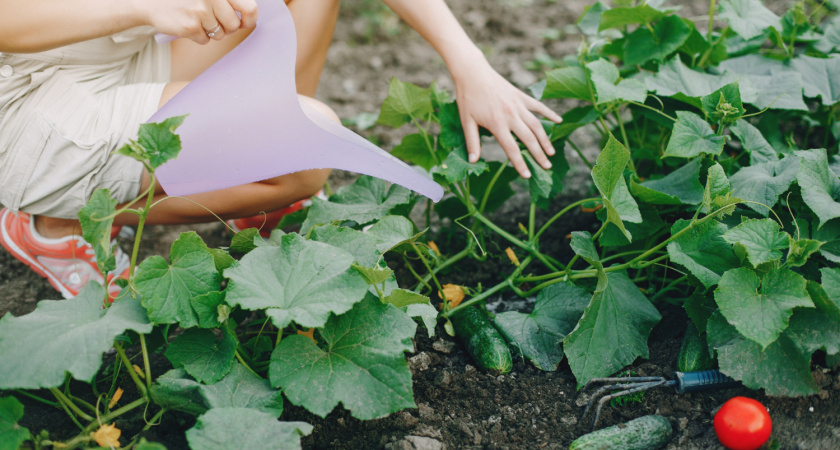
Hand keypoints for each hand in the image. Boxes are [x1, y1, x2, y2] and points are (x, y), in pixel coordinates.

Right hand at [143, 0, 257, 43]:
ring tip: (197, 19)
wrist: (150, 0)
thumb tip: (249, 18)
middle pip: (234, 25)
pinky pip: (205, 40)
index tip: (244, 22)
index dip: (249, 19)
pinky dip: (198, 36)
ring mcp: (201, 12)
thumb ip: (226, 1)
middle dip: (226, 27)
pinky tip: (188, 24)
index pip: (249, 8)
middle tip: (212, 20)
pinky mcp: (190, 27)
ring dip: (211, 31)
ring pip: (220, 34)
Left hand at [454, 58, 561, 178]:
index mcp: (497, 124)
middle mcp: (511, 115)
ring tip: (551, 152)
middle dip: (539, 155)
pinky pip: (538, 106)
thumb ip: (472, 142)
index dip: (520, 164)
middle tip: (547, 167)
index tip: (527, 175)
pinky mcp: (521, 96)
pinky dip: (549, 113)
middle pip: (529, 139)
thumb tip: (473, 161)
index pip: (512, 149)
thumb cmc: (467, 98)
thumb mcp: (466, 121)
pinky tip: (558, 121)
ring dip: (546, 140)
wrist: (472, 72)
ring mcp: (518, 105)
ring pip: (537, 125)